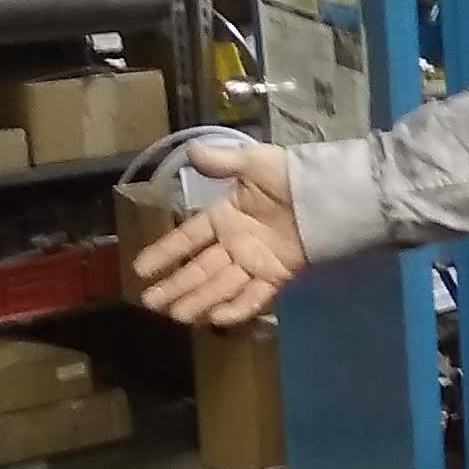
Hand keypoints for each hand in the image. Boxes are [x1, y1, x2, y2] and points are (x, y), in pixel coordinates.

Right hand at [134, 138, 305, 325]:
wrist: (328, 194)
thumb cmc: (290, 175)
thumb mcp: (253, 163)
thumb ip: (221, 163)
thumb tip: (190, 149)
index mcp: (223, 216)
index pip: (187, 238)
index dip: (164, 253)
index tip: (140, 269)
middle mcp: (234, 242)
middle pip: (199, 269)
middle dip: (175, 286)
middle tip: (150, 302)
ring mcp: (254, 262)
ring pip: (220, 286)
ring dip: (198, 301)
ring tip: (174, 316)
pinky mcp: (276, 275)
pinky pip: (253, 296)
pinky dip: (237, 308)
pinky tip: (215, 319)